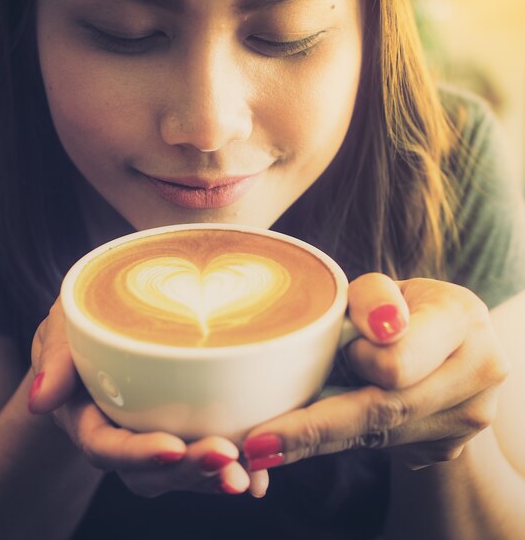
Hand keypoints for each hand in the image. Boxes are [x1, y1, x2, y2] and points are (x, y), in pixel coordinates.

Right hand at [28, 300, 257, 497]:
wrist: (100, 329)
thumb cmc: (79, 325)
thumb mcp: (61, 327)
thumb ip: (54, 358)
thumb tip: (42, 400)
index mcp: (86, 416)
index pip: (106, 446)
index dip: (138, 452)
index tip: (175, 446)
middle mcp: (119, 435)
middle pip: (149, 471)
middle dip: (187, 472)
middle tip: (228, 460)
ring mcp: (150, 436)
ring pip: (179, 473)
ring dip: (212, 477)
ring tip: (249, 475)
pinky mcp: (178, 428)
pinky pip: (201, 457)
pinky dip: (232, 466)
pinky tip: (261, 476)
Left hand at [242, 273, 508, 474]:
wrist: (451, 343)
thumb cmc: (405, 305)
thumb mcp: (385, 287)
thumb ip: (371, 296)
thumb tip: (372, 327)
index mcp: (459, 319)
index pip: (396, 363)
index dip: (352, 369)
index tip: (307, 371)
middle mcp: (476, 374)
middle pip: (382, 411)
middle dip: (314, 427)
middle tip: (258, 444)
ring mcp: (467, 418)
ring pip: (378, 436)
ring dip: (325, 433)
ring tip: (276, 434)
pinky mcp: (448, 445)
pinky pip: (383, 446)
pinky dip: (344, 439)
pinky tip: (317, 430)